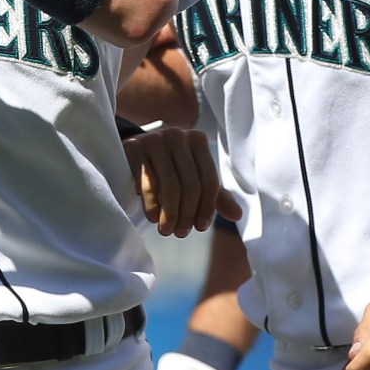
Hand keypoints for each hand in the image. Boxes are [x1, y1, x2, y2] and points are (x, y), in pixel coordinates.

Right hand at [123, 126, 241, 235]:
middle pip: (191, 184)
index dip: (207, 208)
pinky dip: (152, 205)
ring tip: (167, 231)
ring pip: (170, 186)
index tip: (200, 227)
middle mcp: (177, 135)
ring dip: (170, 214)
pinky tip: (153, 218)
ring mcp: (154, 140)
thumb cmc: (167, 169)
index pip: (210, 180)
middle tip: (180, 233)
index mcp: (197, 140)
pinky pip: (148, 184)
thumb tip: (237, 215)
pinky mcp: (133, 149)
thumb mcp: (193, 179)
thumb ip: (215, 196)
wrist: (131, 154)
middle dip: (187, 214)